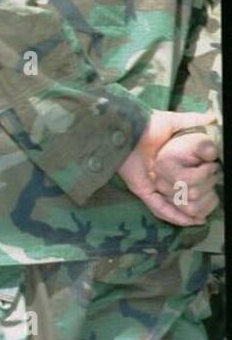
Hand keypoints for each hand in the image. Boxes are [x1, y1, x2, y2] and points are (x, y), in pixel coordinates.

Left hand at [119, 111, 219, 227]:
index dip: (200, 185)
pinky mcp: (141, 189)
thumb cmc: (146, 124)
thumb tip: (213, 117)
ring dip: (185, 213)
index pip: (185, 179)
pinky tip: (188, 221)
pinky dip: (172, 215)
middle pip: (178, 195)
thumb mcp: (173, 122)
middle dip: (195, 202)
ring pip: (170, 204)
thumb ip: (192, 121)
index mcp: (167, 162)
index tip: (215, 189)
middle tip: (210, 205)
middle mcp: (159, 175)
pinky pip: (158, 206)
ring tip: (202, 219)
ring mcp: (150, 184)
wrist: (125, 129)